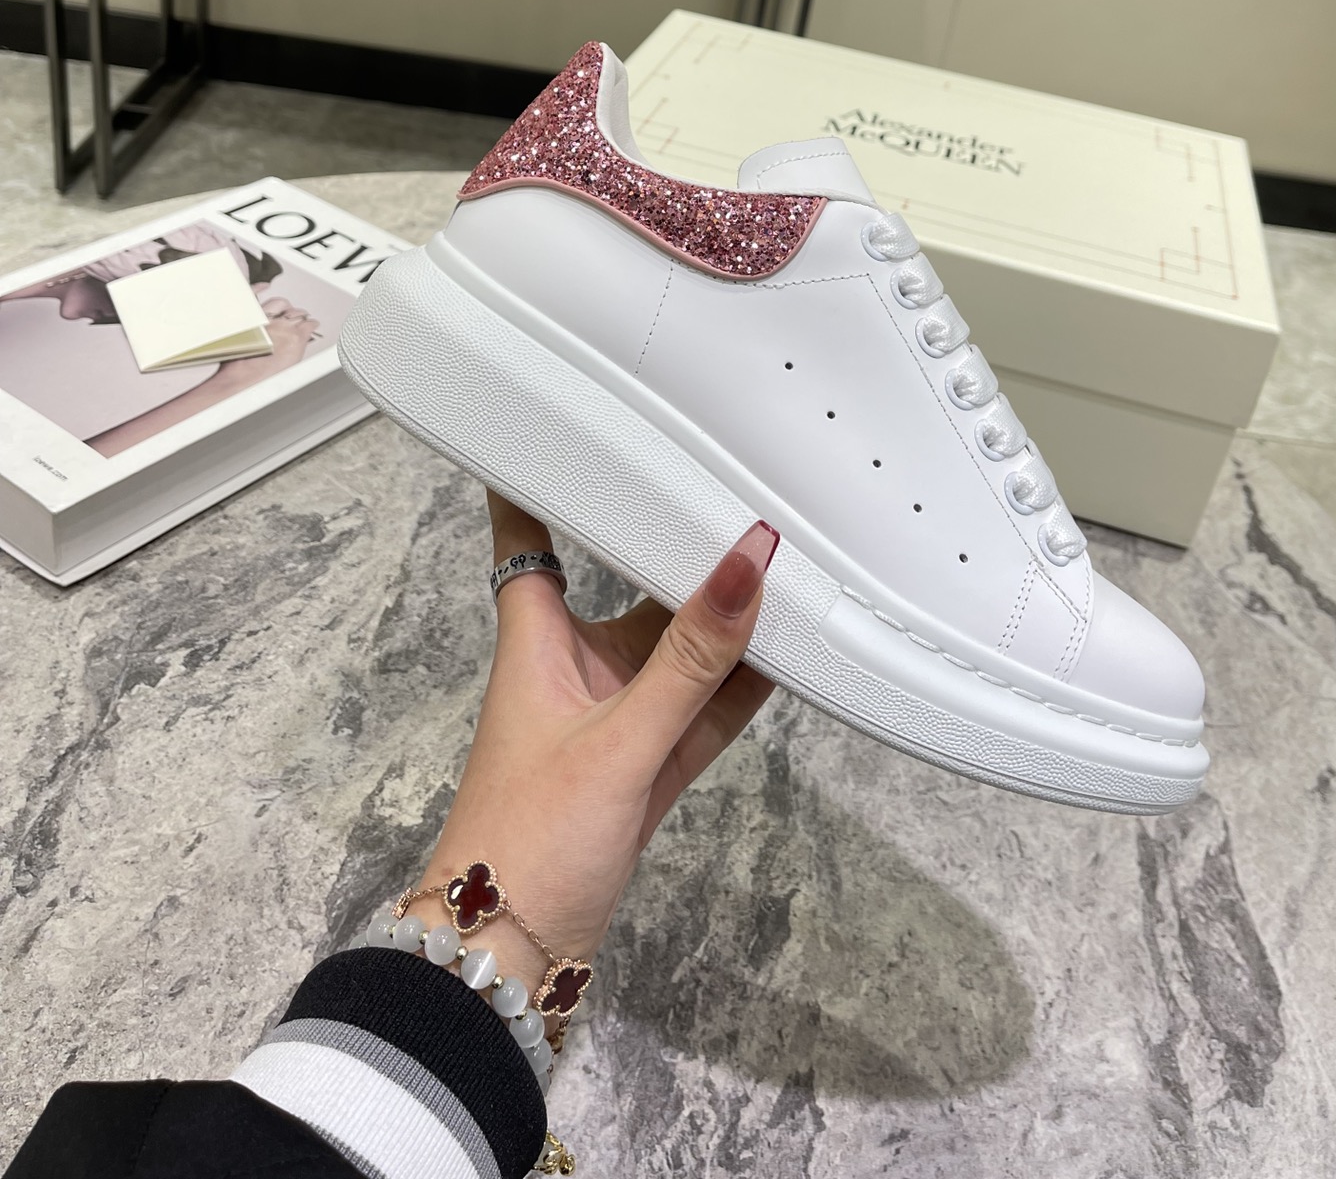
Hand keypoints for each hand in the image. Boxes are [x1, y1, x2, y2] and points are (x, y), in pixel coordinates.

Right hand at [208, 301, 319, 394]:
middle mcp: (270, 318)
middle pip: (285, 305)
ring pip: (299, 314)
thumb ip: (247, 326)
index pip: (268, 300)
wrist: (244, 376)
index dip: (275, 304)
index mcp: (254, 315)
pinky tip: (313, 326)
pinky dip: (312, 325)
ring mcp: (285, 327)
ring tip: (303, 322)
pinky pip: (310, 325)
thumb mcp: (235, 336)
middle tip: (289, 318)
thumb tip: (253, 324)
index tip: (277, 304)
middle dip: (287, 311)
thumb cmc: (236, 362)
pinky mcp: (297, 338)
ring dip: (300, 318)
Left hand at [411, 493, 777, 1006]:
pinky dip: (741, 679)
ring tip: (784, 550)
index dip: (537, 474)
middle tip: (732, 475)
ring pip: (678, 646)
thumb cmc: (527, 841)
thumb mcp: (619, 740)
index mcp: (535, 641)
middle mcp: (574, 666)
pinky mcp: (645, 767)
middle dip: (676, 538)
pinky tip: (790, 645)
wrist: (507, 959)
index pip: (529, 534)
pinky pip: (702, 705)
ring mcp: (614, 718)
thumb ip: (692, 656)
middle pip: (628, 582)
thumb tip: (748, 559)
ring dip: (722, 612)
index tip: (562, 416)